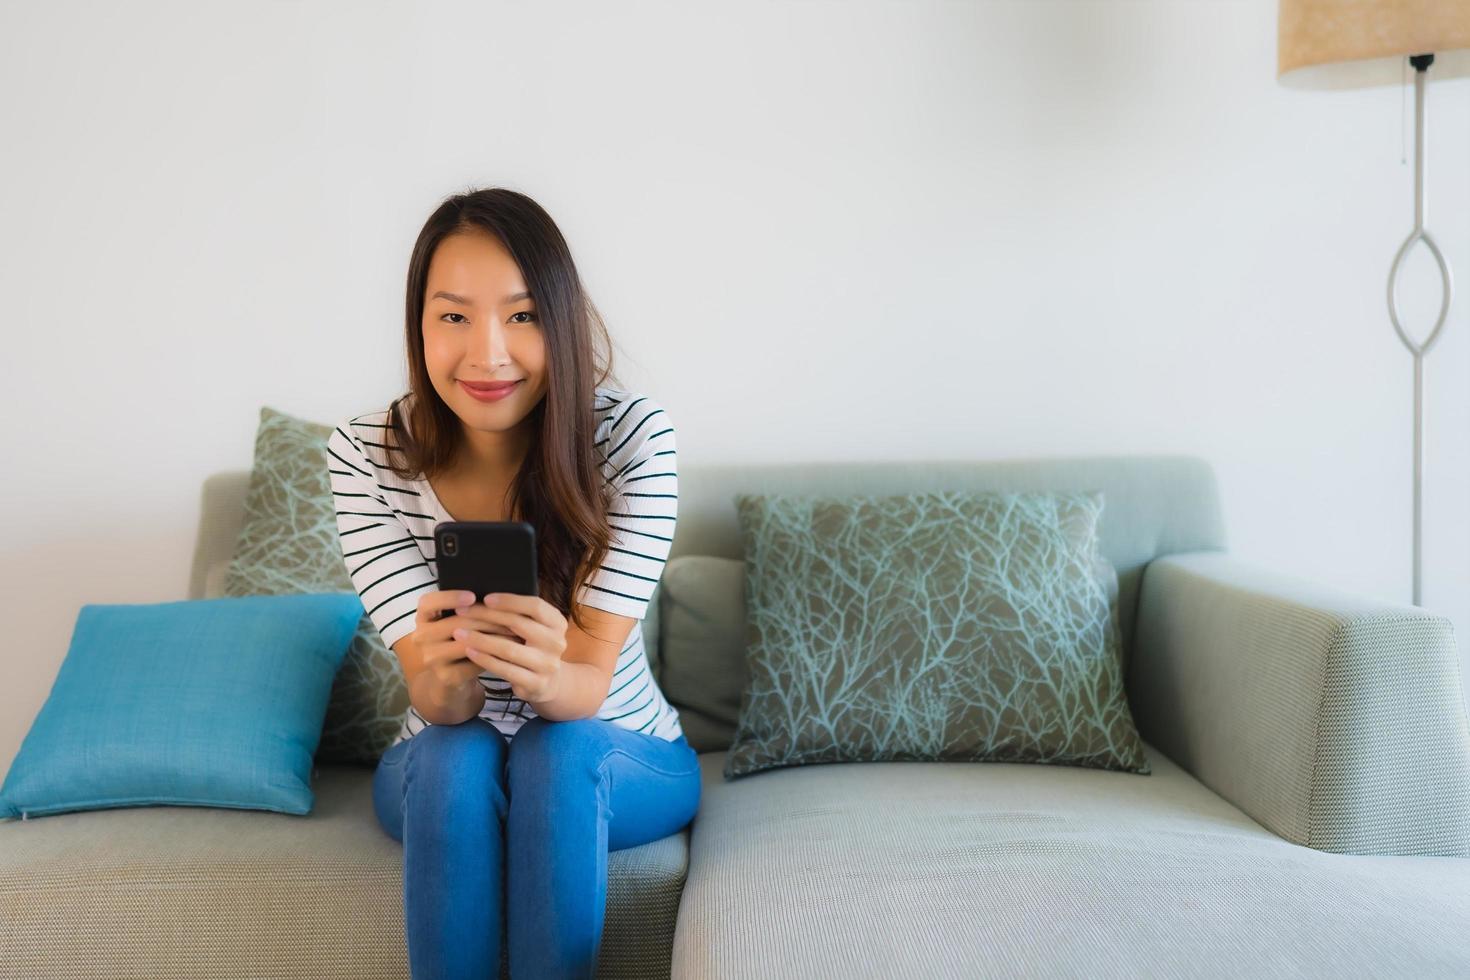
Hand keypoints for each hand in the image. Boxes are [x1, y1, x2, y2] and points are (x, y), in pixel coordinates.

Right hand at [408, 589, 509, 703]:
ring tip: (514, 632)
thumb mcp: (456, 622)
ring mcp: (431, 658)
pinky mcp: (445, 676)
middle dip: (487, 618)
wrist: (450, 678)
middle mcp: (421, 637)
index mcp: (423, 617)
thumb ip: (467, 608)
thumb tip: (497, 595)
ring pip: (465, 643)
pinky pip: (473, 662)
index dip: (449, 597)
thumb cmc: (459, 641)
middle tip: (512, 616)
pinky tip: (507, 650)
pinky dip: (492, 655)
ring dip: (493, 637)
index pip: (428, 602)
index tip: (473, 596)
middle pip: (455, 623)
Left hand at [452, 593, 569, 703]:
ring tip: (459, 633)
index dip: (509, 600)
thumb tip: (485, 598)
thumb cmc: (534, 647)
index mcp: (557, 623)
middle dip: (486, 616)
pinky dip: (485, 659)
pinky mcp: (536, 684)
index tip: (485, 598)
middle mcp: (557, 642)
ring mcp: (547, 665)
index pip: (535, 606)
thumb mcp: (535, 628)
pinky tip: (470, 651)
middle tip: (462, 612)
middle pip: (518, 624)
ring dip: (480, 639)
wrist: (549, 682)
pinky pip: (505, 669)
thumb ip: (520, 614)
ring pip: (508, 648)